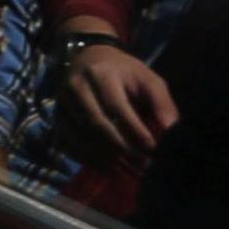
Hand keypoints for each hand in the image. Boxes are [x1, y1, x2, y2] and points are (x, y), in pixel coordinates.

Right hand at [60, 42, 177, 161]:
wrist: (89, 58)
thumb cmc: (124, 71)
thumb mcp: (147, 79)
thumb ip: (161, 103)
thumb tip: (172, 131)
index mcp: (102, 74)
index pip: (117, 107)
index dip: (134, 130)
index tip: (153, 150)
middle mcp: (77, 86)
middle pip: (97, 124)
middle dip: (121, 148)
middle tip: (142, 166)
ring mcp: (62, 101)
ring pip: (80, 135)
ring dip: (104, 157)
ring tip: (127, 170)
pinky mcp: (56, 114)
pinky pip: (67, 141)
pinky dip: (85, 158)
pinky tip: (105, 168)